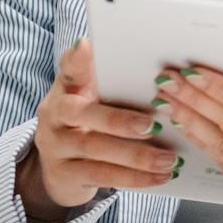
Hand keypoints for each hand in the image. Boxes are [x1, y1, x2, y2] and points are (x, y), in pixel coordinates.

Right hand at [24, 38, 179, 211]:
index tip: (86, 45)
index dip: (76, 60)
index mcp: (65, 90)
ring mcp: (56, 146)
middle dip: (119, 120)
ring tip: (168, 160)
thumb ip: (110, 86)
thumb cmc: (87, 126)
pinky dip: (134, 178)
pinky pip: (102, 176)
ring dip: (136, 156)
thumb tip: (155, 72)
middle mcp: (54, 115)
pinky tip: (159, 177)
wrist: (60, 171)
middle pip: (82, 113)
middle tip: (152, 125)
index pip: (68, 71)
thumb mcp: (91, 103)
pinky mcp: (65, 174)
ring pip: (96, 149)